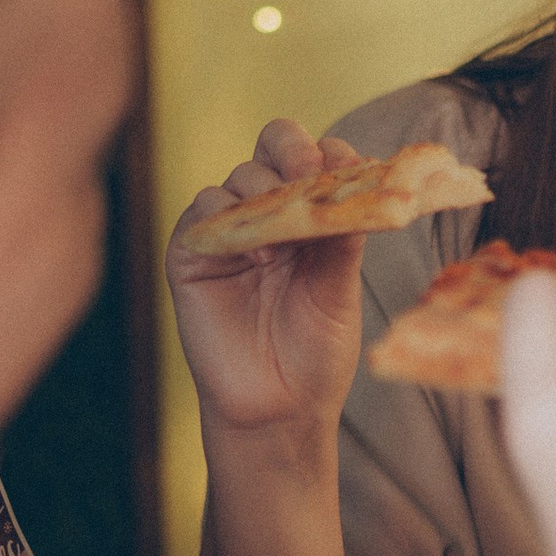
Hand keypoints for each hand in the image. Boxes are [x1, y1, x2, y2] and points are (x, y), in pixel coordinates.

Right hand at [167, 123, 365, 441]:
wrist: (279, 407)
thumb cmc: (316, 350)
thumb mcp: (340, 289)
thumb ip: (344, 237)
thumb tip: (361, 184)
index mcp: (310, 214)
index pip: (317, 157)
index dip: (332, 153)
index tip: (354, 167)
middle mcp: (268, 212)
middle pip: (274, 147)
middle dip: (294, 150)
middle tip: (311, 172)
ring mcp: (230, 230)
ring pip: (241, 175)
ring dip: (266, 192)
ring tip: (287, 238)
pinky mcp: (193, 252)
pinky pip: (204, 211)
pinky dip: (228, 218)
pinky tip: (258, 253)